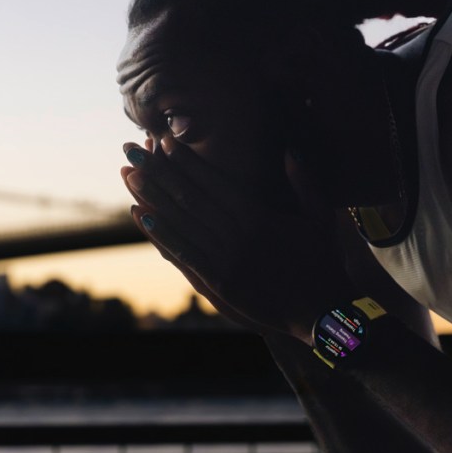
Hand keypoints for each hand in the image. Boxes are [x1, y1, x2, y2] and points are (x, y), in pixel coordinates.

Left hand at [120, 137, 356, 342]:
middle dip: (159, 171)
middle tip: (133, 149)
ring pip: (182, 222)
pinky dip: (160, 233)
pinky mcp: (220, 282)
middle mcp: (240, 235)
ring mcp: (227, 259)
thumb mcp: (321, 216)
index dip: (187, 160)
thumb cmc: (323, 261)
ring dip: (151, 196)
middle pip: (191, 197)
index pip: (215, 180)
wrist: (323, 311)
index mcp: (261, 215)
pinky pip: (184, 253)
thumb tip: (290, 149)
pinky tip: (139, 215)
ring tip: (128, 174)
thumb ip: (304, 181)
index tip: (164, 141)